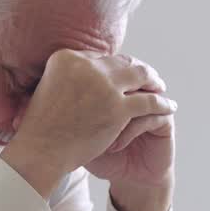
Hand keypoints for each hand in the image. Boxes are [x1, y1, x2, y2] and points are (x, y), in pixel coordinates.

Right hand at [1, 50, 175, 197]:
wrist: (40, 152)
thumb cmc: (41, 128)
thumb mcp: (48, 89)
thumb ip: (68, 78)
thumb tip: (87, 73)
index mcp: (66, 58)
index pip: (100, 58)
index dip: (114, 67)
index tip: (124, 74)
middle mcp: (86, 66)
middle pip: (122, 62)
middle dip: (137, 69)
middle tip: (149, 78)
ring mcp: (104, 86)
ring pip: (140, 76)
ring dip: (153, 80)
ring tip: (160, 87)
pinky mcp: (118, 108)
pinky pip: (149, 101)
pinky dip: (161, 103)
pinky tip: (169, 107)